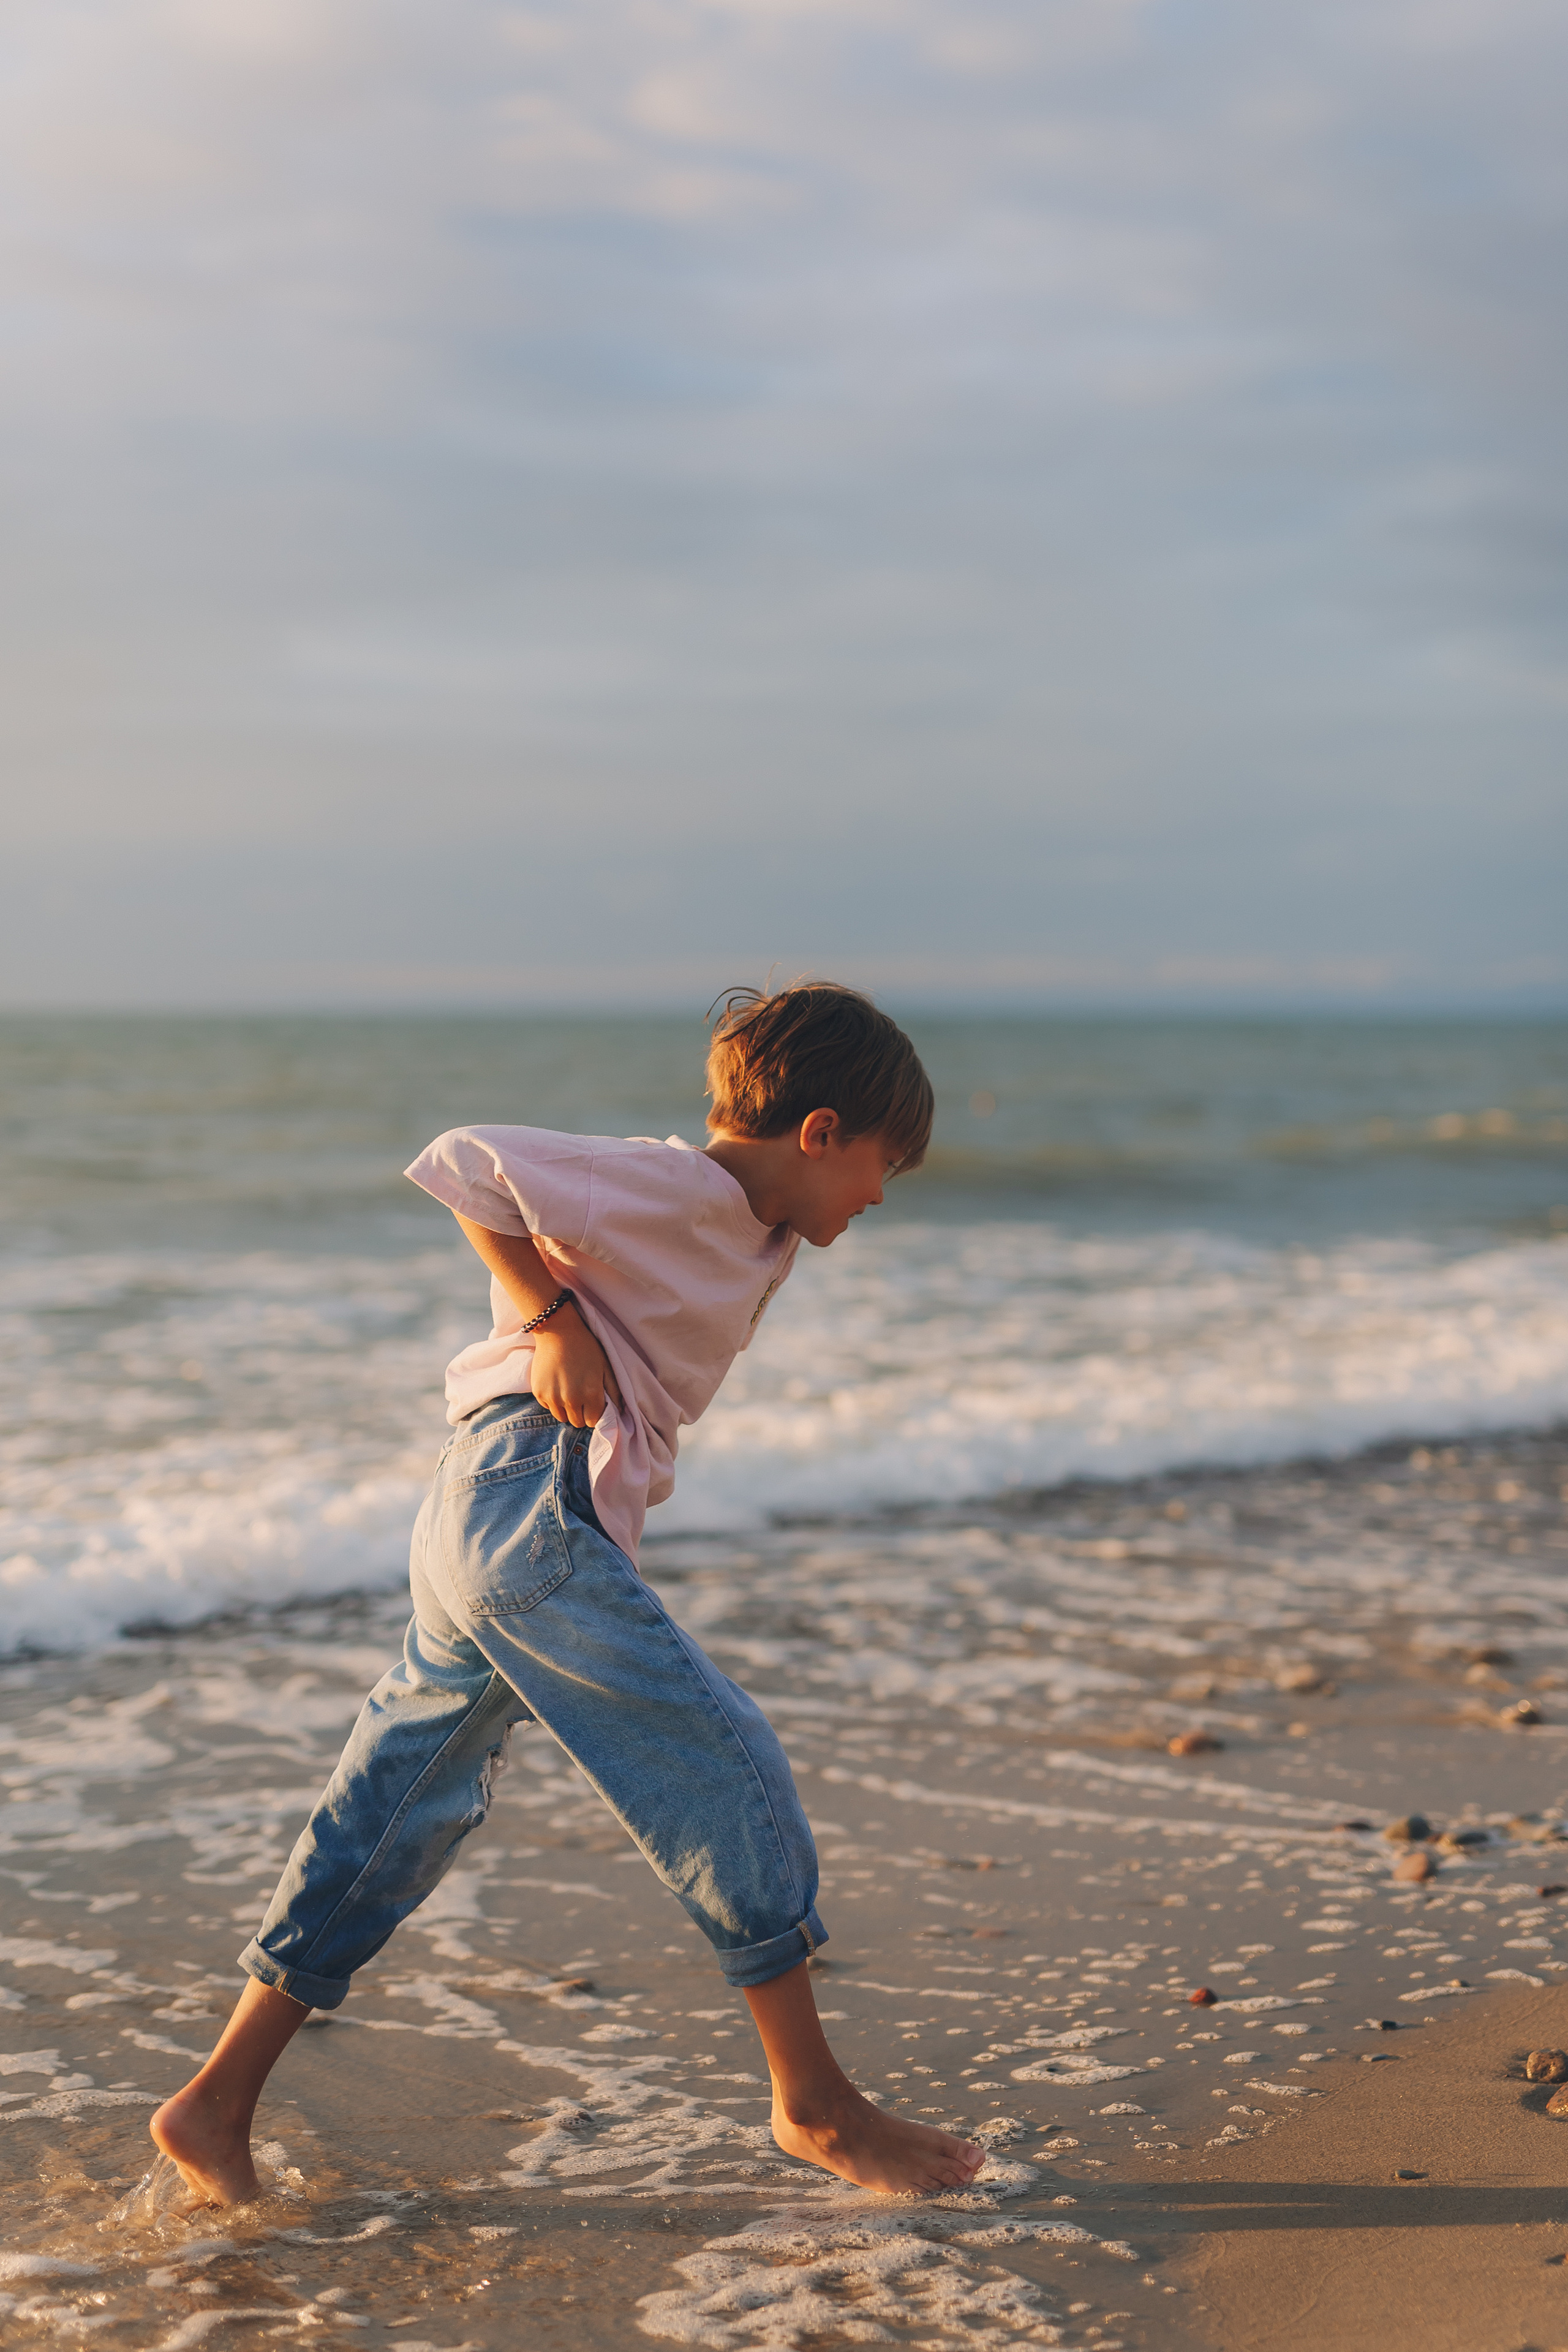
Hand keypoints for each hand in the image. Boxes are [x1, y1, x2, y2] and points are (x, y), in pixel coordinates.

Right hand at [529, 1303, 622, 1428]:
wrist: (558, 1332)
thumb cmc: (586, 1347)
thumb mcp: (606, 1366)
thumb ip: (614, 1390)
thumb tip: (619, 1410)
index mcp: (591, 1394)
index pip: (593, 1421)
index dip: (594, 1414)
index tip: (593, 1405)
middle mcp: (571, 1400)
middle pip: (577, 1422)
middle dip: (581, 1414)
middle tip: (581, 1398)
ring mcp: (553, 1397)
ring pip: (561, 1417)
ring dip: (566, 1410)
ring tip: (569, 1392)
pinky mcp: (539, 1393)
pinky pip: (548, 1407)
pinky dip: (553, 1401)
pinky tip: (557, 1385)